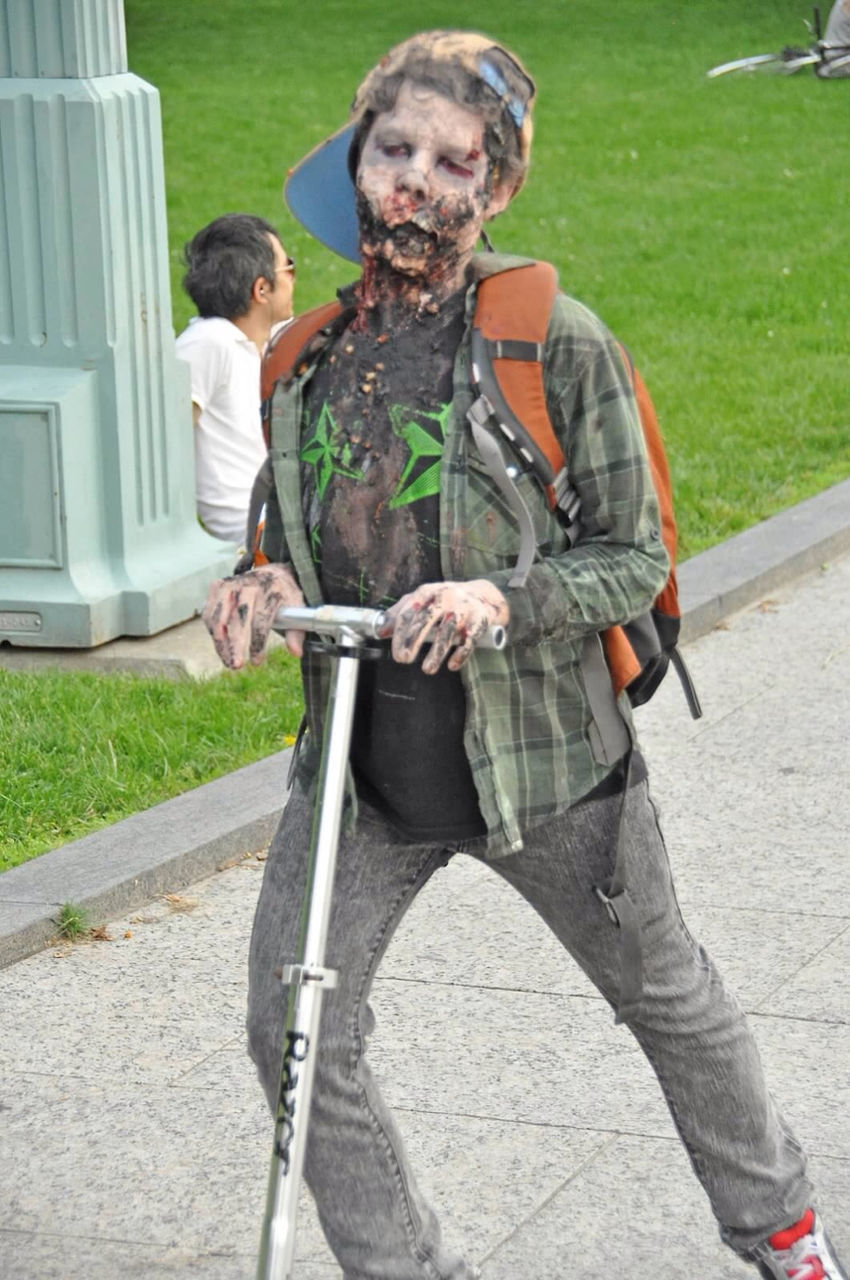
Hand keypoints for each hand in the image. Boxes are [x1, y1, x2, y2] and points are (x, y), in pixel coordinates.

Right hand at [202, 564, 304, 668]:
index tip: (257, 662)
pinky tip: (221, 647)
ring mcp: (230, 585)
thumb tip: (296, 653)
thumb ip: (296, 631)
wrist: (271, 572)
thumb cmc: (284, 594)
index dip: (258, 643)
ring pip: (219, 618)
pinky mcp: (217, 586)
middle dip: (235, 645)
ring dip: (221, 643)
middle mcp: (248, 585)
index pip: (261, 619)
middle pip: (237, 619)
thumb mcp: (297, 608)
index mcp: (269, 589)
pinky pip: (209, 613)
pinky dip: (212, 632)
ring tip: (228, 661)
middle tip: (236, 666)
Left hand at [382, 580, 508, 674]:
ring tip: (427, 669)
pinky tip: (452, 665)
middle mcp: (445, 597)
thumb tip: (380, 631)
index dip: (399, 633)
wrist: (483, 595)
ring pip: (448, 631)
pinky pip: (470, 639)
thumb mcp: (421, 600)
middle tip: (403, 659)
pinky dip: (462, 653)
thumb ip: (400, 613)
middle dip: (412, 640)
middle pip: (426, 619)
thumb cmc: (444, 601)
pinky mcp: (479, 619)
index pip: (409, 612)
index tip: (395, 652)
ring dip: (437, 652)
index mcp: (427, 592)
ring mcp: (463, 608)